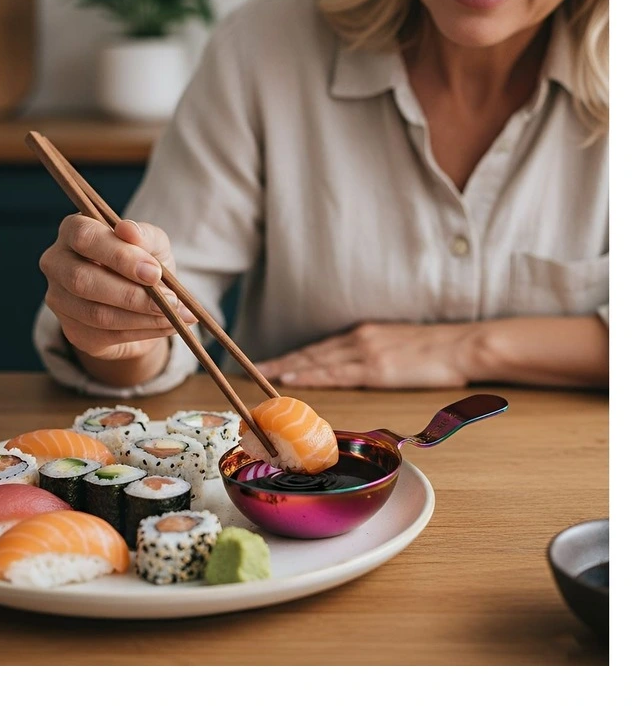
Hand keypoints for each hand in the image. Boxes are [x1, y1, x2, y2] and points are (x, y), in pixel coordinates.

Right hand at [39, 215, 195, 362]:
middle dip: (132, 293)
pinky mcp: (73, 331)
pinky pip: (107, 335)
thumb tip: (129, 230)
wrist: (141, 300)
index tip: (154, 272)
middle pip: (82, 280)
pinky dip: (144, 332)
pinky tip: (167, 325)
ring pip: (96, 313)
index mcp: (73, 230)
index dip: (120, 256)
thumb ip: (144, 235)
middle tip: (170, 300)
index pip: (85, 237)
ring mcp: (59, 300)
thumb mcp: (152, 244)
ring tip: (176, 315)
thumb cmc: (143, 261)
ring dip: (143, 317)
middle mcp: (57, 263)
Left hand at [255, 322, 474, 389]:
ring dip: (285, 367)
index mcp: (364, 335)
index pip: (320, 347)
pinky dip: (309, 375)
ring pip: (315, 360)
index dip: (294, 356)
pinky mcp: (376, 368)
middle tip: (250, 368)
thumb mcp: (398, 347)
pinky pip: (334, 373)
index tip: (270, 363)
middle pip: (310, 352)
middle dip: (280, 361)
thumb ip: (374, 356)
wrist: (462, 346)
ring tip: (259, 375)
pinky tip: (290, 377)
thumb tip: (358, 371)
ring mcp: (365, 353)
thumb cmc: (437, 351)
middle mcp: (359, 339)